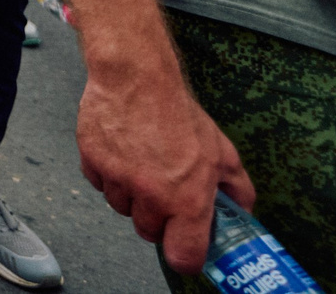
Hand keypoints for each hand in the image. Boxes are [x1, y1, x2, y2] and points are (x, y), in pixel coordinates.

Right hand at [76, 61, 254, 273]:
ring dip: (130, 195)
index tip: (185, 248)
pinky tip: (121, 153)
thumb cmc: (178, 113)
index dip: (185, 256)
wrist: (136, 78)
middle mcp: (151, 195)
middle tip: (163, 193)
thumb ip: (237, 189)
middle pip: (148, 233)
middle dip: (156, 217)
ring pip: (121, 208)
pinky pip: (99, 184)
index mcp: (187, 198)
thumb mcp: (223, 152)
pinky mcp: (92, 162)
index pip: (183, 256)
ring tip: (141, 165)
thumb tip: (242, 212)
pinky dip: (108, 174)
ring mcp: (118, 179)